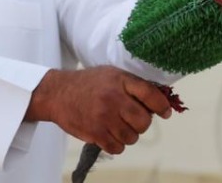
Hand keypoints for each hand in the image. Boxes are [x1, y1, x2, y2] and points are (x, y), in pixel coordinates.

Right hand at [25, 66, 172, 154]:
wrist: (57, 93)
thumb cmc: (87, 83)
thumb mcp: (110, 74)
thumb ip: (132, 85)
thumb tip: (157, 104)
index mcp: (119, 80)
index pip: (150, 94)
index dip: (161, 106)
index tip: (165, 112)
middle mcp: (113, 97)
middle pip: (144, 121)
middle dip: (141, 123)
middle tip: (131, 118)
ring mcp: (104, 116)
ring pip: (132, 137)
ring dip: (127, 134)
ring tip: (115, 125)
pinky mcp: (95, 132)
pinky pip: (117, 148)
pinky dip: (115, 144)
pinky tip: (107, 133)